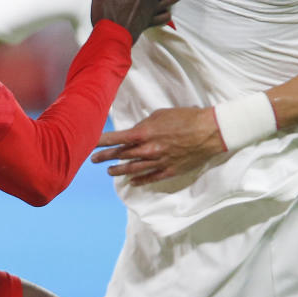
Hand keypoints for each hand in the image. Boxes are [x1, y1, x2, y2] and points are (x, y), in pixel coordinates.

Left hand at [91, 106, 223, 184]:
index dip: (100, 142)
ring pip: (133, 169)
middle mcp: (148, 150)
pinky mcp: (169, 171)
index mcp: (144, 133)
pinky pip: (150, 178)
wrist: (209, 131)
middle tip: (93, 159)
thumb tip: (134, 132)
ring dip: (118, 171)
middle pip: (121, 155)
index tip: (88, 143)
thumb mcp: (160, 115)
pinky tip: (132, 182)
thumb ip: (144, 125)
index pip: (115, 139)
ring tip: (109, 171)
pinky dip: (139, 180)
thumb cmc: (186, 118)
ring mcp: (158, 162)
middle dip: (105, 157)